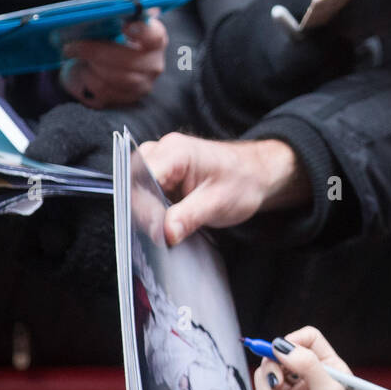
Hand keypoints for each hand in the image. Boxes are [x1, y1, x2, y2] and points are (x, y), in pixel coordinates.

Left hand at [60, 14, 167, 108]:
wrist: (94, 67)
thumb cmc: (103, 41)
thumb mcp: (108, 26)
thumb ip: (108, 20)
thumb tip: (94, 14)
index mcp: (154, 38)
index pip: (154, 36)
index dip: (142, 32)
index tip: (125, 27)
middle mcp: (154, 63)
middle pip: (129, 61)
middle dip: (97, 52)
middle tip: (73, 46)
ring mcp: (143, 84)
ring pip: (114, 78)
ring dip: (89, 65)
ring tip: (77, 57)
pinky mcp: (127, 99)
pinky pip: (104, 91)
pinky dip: (87, 79)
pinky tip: (84, 71)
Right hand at [139, 132, 310, 244]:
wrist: (256, 173)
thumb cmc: (242, 181)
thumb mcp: (217, 203)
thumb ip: (189, 217)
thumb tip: (165, 234)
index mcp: (175, 151)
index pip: (142, 178)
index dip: (141, 206)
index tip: (148, 231)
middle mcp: (162, 151)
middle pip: (134, 183)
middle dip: (140, 211)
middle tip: (153, 238)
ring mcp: (159, 161)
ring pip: (137, 189)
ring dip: (145, 212)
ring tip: (160, 233)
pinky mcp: (161, 174)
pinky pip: (146, 193)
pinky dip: (152, 210)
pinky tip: (163, 226)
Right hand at [252, 326, 369, 389]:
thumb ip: (307, 364)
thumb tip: (280, 344)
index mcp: (328, 367)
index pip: (306, 339)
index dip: (292, 341)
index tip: (283, 353)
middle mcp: (308, 380)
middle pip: (278, 355)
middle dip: (271, 366)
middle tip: (276, 382)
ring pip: (263, 377)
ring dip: (265, 388)